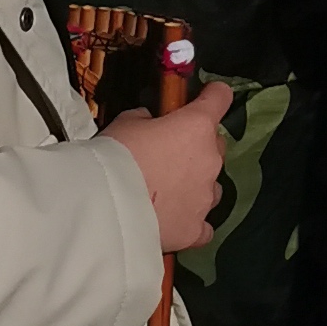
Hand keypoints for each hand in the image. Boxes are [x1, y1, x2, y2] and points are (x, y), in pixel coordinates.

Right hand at [108, 81, 232, 254]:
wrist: (106, 208)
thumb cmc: (116, 155)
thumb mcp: (126, 122)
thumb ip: (147, 119)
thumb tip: (152, 125)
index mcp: (197, 126)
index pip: (220, 98)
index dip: (212, 96)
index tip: (203, 98)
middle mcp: (210, 160)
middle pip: (216, 145)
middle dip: (197, 145)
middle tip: (169, 153)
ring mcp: (206, 197)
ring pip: (211, 185)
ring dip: (196, 183)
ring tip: (168, 192)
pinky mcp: (196, 230)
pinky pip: (203, 225)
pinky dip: (192, 220)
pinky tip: (175, 220)